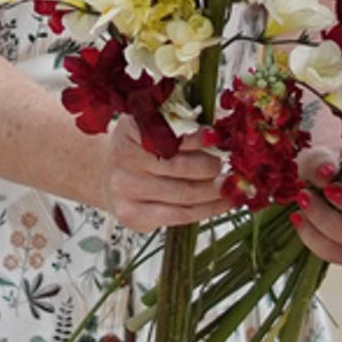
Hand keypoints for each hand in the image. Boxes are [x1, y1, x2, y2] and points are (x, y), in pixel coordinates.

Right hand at [104, 117, 226, 231]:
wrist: (109, 174)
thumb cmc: (142, 148)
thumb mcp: (156, 126)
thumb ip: (184, 125)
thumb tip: (221, 131)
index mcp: (131, 130)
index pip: (172, 136)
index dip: (200, 138)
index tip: (219, 138)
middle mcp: (124, 160)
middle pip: (182, 167)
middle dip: (213, 166)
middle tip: (229, 164)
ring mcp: (126, 191)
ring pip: (185, 195)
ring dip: (216, 190)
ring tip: (232, 184)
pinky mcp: (132, 216)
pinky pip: (181, 215)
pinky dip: (209, 209)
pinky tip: (224, 202)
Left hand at [294, 166, 341, 266]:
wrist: (325, 175)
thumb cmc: (334, 164)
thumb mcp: (326, 155)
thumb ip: (324, 162)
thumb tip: (325, 174)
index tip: (331, 188)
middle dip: (327, 219)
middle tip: (304, 196)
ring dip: (316, 232)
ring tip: (298, 210)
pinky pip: (331, 255)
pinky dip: (311, 238)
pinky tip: (298, 219)